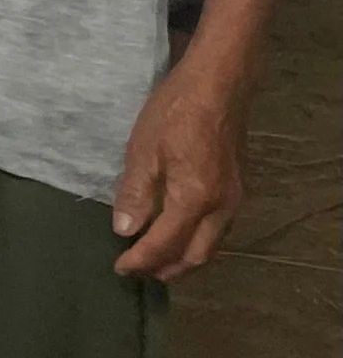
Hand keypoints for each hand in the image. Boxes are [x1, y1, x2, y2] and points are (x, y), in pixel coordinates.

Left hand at [112, 58, 246, 280]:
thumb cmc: (175, 112)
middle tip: (139, 272)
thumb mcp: (144, 149)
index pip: (165, 243)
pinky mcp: (236, 189)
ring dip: (184, 259)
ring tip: (157, 261)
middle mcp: (221, 207)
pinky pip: (218, 230)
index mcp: (196, 199)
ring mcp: (234, 199)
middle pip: (197, 256)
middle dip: (167, 269)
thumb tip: (125, 230)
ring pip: (211, 246)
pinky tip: (181, 234)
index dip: (141, 259)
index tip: (120, 268)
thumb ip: (135, 193)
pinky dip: (197, 241)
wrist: (219, 85)